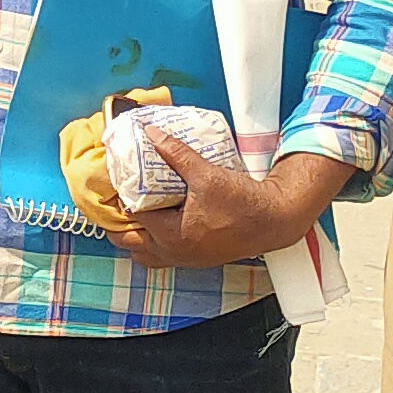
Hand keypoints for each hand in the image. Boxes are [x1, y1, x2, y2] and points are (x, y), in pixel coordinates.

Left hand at [103, 141, 348, 270]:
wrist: (275, 220)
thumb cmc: (242, 202)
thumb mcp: (206, 174)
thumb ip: (175, 153)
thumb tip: (151, 133)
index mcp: (172, 235)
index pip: (132, 216)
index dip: (122, 198)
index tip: (118, 182)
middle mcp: (175, 252)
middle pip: (130, 242)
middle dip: (119, 223)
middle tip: (117, 201)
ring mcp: (186, 259)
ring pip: (146, 255)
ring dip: (136, 237)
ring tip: (134, 214)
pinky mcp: (198, 259)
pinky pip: (164, 257)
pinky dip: (154, 244)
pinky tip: (159, 223)